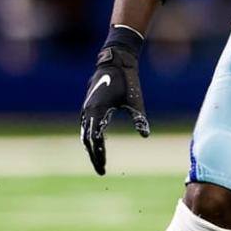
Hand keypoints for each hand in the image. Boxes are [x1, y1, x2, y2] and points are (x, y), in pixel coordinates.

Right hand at [80, 44, 148, 175]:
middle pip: (87, 140)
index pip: (96, 140)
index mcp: (98, 111)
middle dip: (94, 156)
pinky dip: (90, 137)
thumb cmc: (127, 79)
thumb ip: (139, 118)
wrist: (115, 60)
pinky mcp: (88, 105)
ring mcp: (86, 108)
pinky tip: (98, 143)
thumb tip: (145, 135)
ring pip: (84, 133)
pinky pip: (86, 125)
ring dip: (91, 148)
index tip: (104, 168)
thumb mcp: (135, 100)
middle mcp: (88, 111)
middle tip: (101, 170)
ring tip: (99, 160)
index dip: (100, 155)